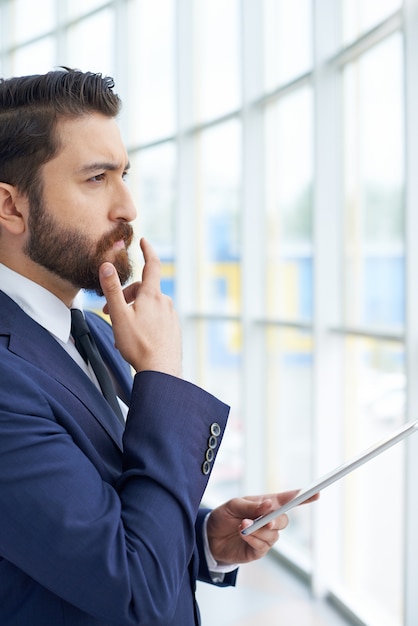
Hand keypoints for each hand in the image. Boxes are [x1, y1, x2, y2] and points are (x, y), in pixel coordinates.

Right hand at [99, 238, 181, 375]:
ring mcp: (171, 316)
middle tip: (109, 312)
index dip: (147, 250)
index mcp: (152, 295)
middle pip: (144, 290)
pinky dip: (145, 323)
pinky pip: (157, 320)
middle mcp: (165, 303)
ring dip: (134, 312)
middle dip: (126, 296)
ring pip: (149, 307)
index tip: (143, 241)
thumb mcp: (120, 316)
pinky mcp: (174, 330)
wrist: (161, 371)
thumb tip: (106, 266)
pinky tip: (137, 339)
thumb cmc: (139, 345)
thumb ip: (112, 290)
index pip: (151, 265)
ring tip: (123, 332)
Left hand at [206, 491, 318, 565]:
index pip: (288, 500)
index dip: (303, 497)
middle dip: (276, 519)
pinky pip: (263, 546)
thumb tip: (270, 504)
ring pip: (274, 534)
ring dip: (259, 530)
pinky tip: (243, 535)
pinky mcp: (259, 550)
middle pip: (284, 519)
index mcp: (266, 504)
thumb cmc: (223, 516)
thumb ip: (251, 505)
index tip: (315, 492)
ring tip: (242, 525)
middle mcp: (269, 520)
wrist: (209, 537)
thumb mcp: (233, 505)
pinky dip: (253, 539)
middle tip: (266, 519)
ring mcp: (265, 536)